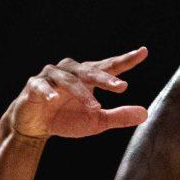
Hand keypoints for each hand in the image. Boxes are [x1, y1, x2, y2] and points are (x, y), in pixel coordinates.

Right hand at [11, 49, 149, 139]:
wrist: (34, 127)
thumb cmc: (66, 119)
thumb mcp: (96, 121)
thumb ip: (118, 116)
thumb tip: (145, 113)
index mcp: (87, 76)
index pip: (109, 66)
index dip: (125, 59)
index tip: (143, 52)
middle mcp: (70, 71)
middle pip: (90, 71)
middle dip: (106, 78)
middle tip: (121, 87)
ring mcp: (51, 77)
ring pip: (69, 80)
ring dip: (82, 93)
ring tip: (95, 107)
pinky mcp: (34, 86)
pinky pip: (41, 86)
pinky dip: (48, 91)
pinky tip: (54, 99)